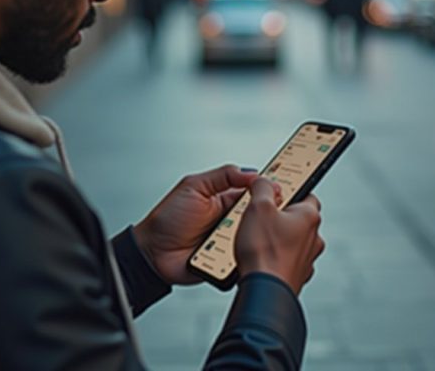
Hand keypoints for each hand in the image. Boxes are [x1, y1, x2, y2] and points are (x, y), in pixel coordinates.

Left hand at [133, 165, 280, 284]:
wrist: (151, 253)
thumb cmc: (167, 219)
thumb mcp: (193, 187)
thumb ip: (223, 176)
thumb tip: (252, 172)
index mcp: (226, 199)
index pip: (254, 193)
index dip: (269, 190)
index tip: (283, 188)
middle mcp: (232, 220)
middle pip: (260, 217)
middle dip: (266, 215)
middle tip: (271, 213)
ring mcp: (231, 242)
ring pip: (255, 239)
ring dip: (255, 236)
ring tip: (254, 233)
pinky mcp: (228, 263)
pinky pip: (245, 259)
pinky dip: (247, 256)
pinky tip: (248, 253)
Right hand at [235, 178, 323, 294]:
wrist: (264, 291)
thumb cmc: (264, 251)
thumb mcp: (258, 206)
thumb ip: (262, 187)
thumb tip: (263, 180)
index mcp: (309, 217)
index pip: (306, 194)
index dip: (289, 191)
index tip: (274, 192)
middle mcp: (313, 239)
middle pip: (296, 219)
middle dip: (279, 217)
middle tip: (258, 216)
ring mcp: (306, 260)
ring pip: (290, 241)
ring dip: (275, 239)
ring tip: (254, 240)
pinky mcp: (295, 277)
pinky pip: (284, 261)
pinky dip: (273, 258)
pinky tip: (257, 258)